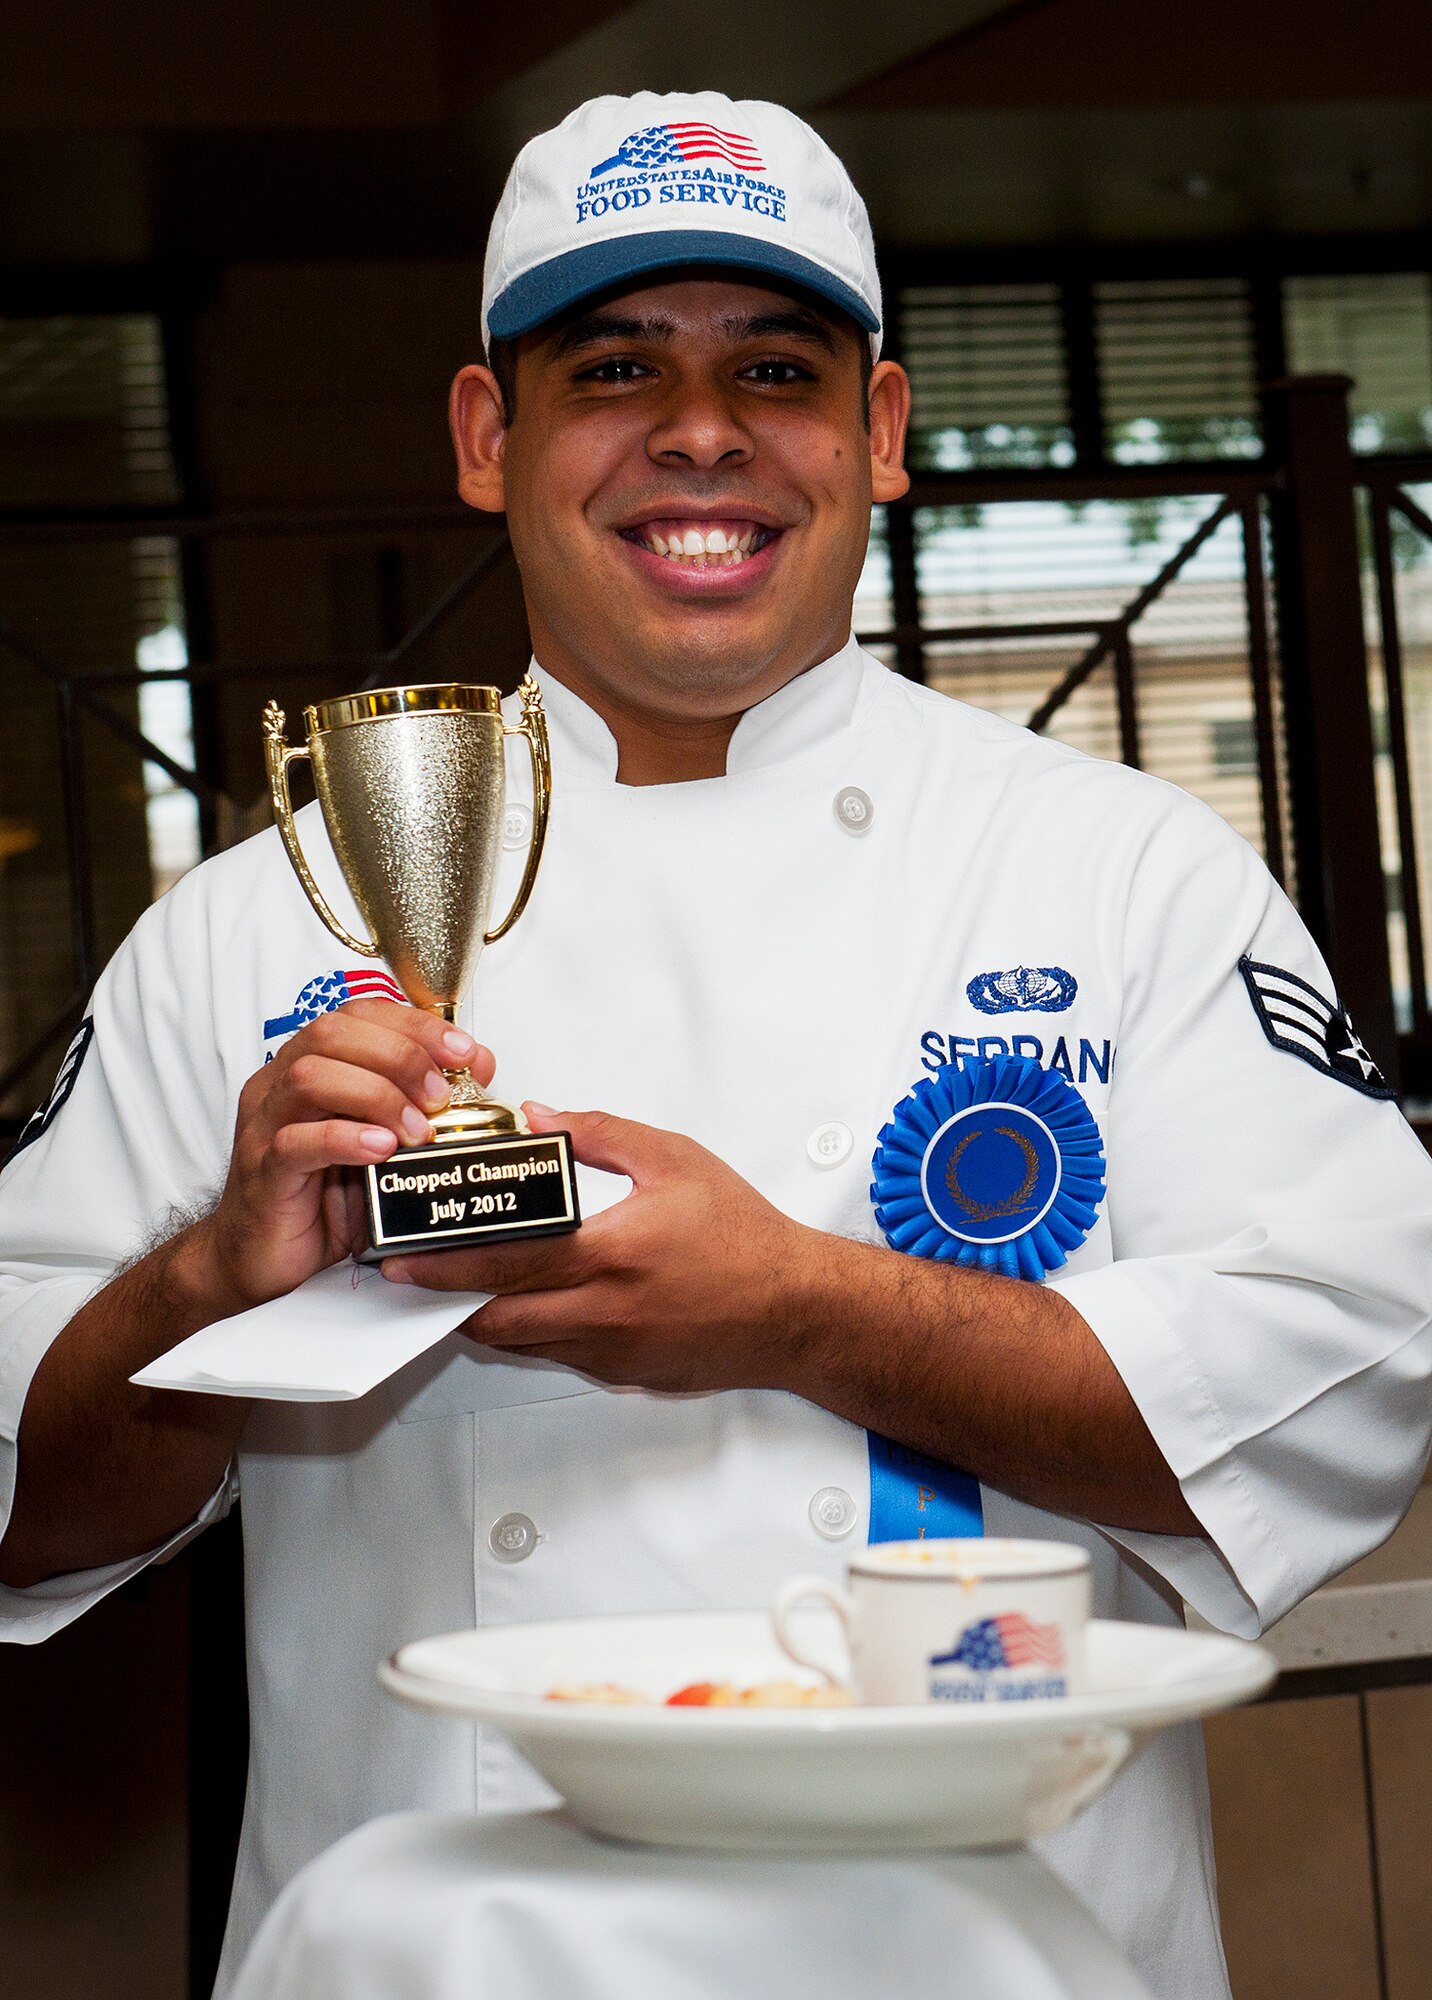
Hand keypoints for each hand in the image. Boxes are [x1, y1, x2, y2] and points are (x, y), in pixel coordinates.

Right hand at [188, 1002, 495, 1313]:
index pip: (359, 1014)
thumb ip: (420, 1104)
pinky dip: (345, 1139)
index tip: (465, 1054)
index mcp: (310, 1065)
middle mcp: (281, 1085)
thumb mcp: (382, 1143)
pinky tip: (382, 1149)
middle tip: (440, 1096)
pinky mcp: (263, 1173)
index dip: (416, 1026)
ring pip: (310, 1077)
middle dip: (400, 1055)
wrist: (262, 1258)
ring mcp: (266, 1126)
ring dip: (376, 1094)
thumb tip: (477, 1069)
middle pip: (333, 1033)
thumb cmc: (322, 1197)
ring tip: (416, 1129)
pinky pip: (296, 1142)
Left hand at [382, 1107, 826, 1393]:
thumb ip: (600, 1134)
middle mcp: (605, 1311)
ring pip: (518, 1341)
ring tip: (450, 1284)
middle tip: (404, 1273)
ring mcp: (610, 1350)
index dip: (446, 1262)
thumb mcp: (675, 1161)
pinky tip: (518, 1301)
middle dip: (441, 1297)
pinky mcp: (619, 1373)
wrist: (792, 1308)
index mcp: (613, 1252)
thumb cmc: (741, 1234)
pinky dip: (526, 1330)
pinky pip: (553, 1353)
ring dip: (480, 1315)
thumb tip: (541, 1117)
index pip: (507, 1261)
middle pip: (495, 1315)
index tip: (405, 1252)